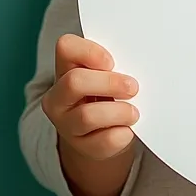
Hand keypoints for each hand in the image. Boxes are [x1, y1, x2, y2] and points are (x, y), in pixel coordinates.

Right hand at [42, 34, 139, 161]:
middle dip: (110, 83)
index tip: (112, 62)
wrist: (102, 131)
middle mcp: (58, 96)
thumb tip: (138, 61)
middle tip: (133, 87)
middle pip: (74, 82)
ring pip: (87, 116)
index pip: (65, 47)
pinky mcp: (81, 147)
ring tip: (134, 112)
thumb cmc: (107, 91)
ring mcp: (66, 124)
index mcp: (65, 67)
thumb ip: (113, 64)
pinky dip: (121, 135)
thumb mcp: (106, 72)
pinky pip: (102, 141)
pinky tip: (127, 130)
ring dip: (119, 112)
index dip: (90, 52)